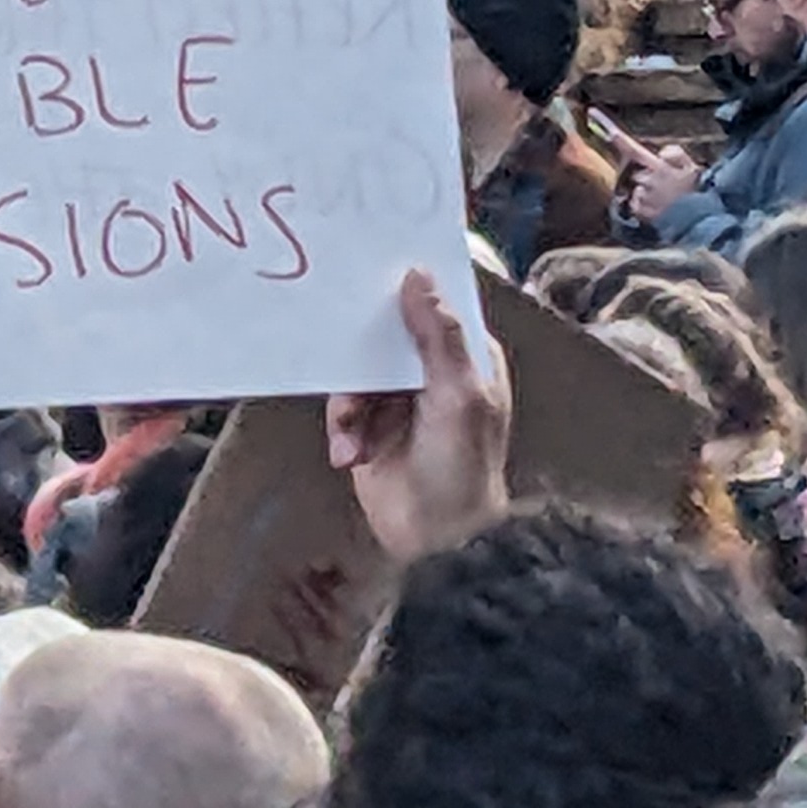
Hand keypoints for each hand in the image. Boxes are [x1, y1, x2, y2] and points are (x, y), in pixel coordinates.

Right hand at [326, 265, 511, 564]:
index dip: (407, 288)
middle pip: (385, 335)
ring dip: (349, 406)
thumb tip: (418, 277)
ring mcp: (400, 400)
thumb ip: (438, 336)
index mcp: (467, 359)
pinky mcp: (371, 427)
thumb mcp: (457, 394)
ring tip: (354, 437)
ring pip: (356, 373)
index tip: (372, 269)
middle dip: (360, 350)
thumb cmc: (463, 466)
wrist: (437, 538)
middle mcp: (432, 374)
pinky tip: (351, 454)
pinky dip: (342, 430)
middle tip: (339, 344)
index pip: (436, 306)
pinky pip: (342, 409)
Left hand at [625, 140, 701, 228]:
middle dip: (645, 176)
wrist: (698, 217)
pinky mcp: (640, 211)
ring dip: (644, 191)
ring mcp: (644, 196)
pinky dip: (642, 205)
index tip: (608, 130)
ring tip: (662, 197)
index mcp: (660, 167)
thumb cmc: (694, 190)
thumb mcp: (691, 167)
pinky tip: (657, 206)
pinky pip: (634, 204)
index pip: (636, 151)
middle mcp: (648, 180)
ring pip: (636, 189)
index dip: (620, 141)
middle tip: (662, 185)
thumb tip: (661, 153)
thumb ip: (676, 153)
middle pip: (635, 173)